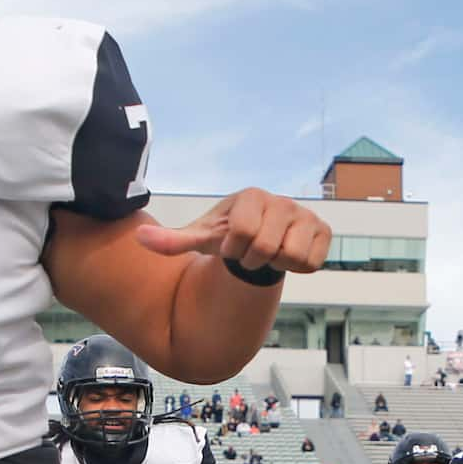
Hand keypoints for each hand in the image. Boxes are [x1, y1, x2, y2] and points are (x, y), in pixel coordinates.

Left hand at [135, 189, 331, 276]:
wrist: (259, 242)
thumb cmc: (227, 237)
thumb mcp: (201, 239)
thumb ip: (172, 241)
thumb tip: (138, 238)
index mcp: (251, 196)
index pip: (242, 233)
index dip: (233, 249)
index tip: (231, 246)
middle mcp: (282, 200)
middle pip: (267, 246)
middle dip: (253, 259)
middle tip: (250, 254)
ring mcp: (305, 215)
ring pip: (292, 254)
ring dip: (276, 264)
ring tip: (268, 254)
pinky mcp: (323, 230)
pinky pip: (313, 261)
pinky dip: (298, 267)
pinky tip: (288, 256)